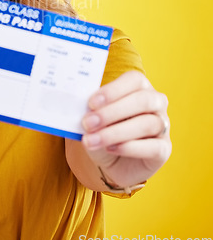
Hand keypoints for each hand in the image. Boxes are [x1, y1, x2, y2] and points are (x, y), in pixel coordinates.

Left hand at [81, 71, 170, 188]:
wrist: (109, 159)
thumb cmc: (101, 129)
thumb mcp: (93, 115)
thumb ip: (90, 107)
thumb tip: (76, 103)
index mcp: (139, 86)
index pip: (133, 79)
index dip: (113, 90)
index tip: (91, 103)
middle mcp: (155, 102)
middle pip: (142, 100)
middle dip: (112, 112)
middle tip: (88, 123)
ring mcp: (163, 126)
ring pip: (147, 124)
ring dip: (115, 132)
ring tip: (91, 140)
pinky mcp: (164, 149)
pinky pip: (153, 147)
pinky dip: (129, 147)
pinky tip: (110, 149)